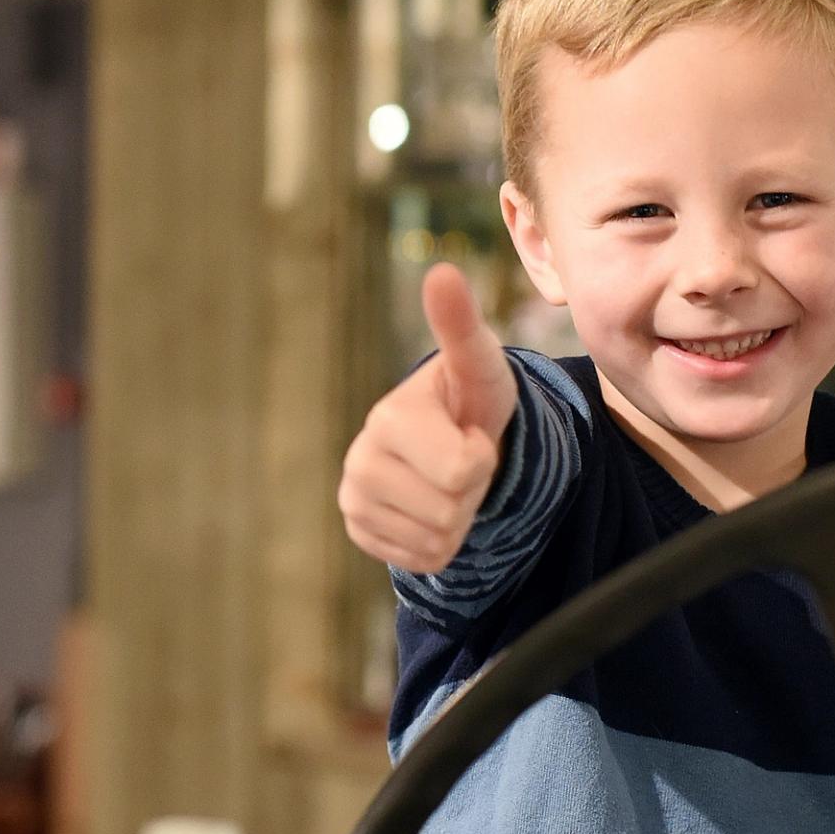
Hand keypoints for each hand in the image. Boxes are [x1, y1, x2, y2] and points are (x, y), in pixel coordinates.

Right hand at [342, 263, 515, 573]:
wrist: (453, 438)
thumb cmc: (469, 399)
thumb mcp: (479, 365)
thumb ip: (462, 325)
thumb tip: (443, 272)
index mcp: (388, 418)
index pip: (461, 470)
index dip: (481, 457)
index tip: (468, 432)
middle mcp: (359, 460)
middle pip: (449, 511)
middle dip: (469, 490)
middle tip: (459, 458)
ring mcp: (354, 499)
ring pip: (436, 542)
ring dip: (456, 517)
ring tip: (445, 479)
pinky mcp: (359, 530)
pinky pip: (421, 561)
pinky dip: (438, 542)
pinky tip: (428, 504)